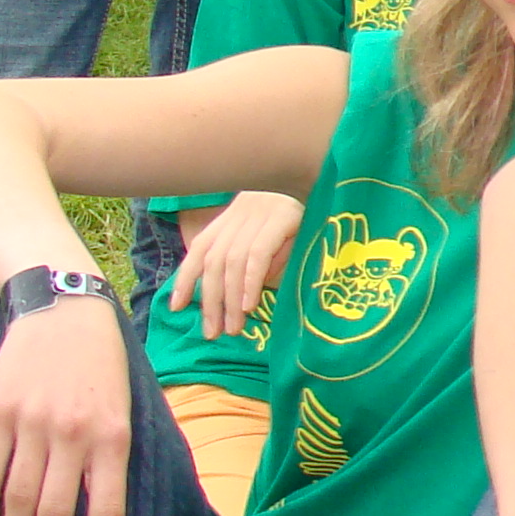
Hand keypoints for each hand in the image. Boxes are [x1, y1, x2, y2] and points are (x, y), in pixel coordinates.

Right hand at [0, 292, 132, 515]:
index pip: (106, 510)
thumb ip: (115, 454)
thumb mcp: (126, 405)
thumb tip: (106, 512)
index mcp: (114, 436)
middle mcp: (74, 434)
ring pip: (18, 497)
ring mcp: (33, 424)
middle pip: (56, 512)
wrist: (64, 309)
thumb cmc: (102, 364)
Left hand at [168, 192, 304, 343]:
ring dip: (230, 299)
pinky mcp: (283, 218)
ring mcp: (262, 213)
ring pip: (232, 262)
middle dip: (210, 300)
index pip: (201, 248)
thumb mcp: (274, 239)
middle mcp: (243, 211)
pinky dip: (250, 282)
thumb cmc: (310, 219)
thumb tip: (236, 298)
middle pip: (214, 260)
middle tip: (212, 332)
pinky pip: (257, 255)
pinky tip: (249, 305)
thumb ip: (251, 261)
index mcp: (235, 215)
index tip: (178, 308)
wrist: (337, 183)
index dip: (185, 278)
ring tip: (233, 328)